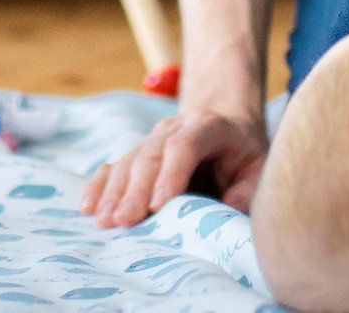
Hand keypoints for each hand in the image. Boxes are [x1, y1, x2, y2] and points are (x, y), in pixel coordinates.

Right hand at [80, 109, 267, 226]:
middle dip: (136, 189)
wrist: (227, 126)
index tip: (158, 206)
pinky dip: (99, 186)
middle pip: (150, 154)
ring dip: (115, 192)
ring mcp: (152, 138)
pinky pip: (113, 165)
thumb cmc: (245, 155)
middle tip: (126, 220)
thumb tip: (227, 215)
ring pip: (128, 160)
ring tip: (106, 220)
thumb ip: (247, 190)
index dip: (170, 174)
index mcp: (209, 126)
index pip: (185, 145)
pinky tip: (88, 207)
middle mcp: (174, 127)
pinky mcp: (137, 153)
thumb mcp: (260, 168)